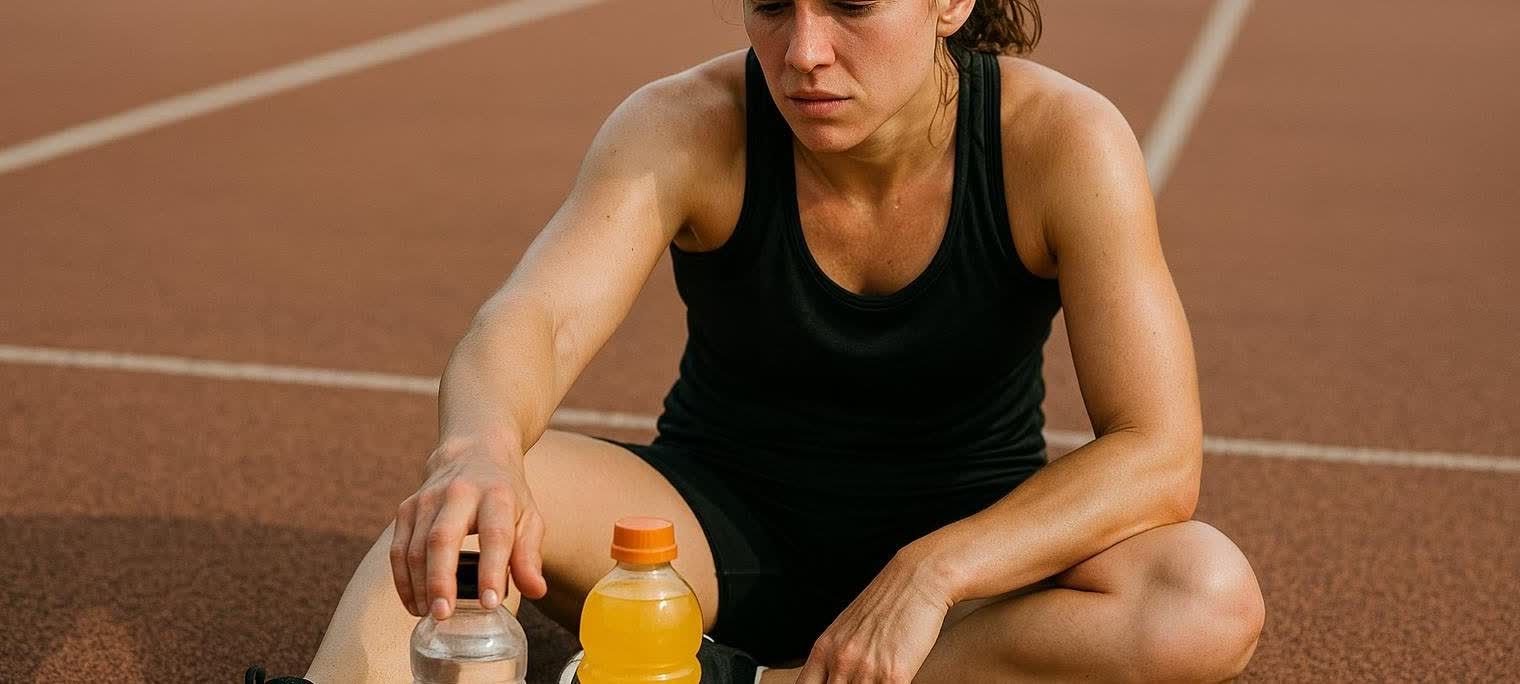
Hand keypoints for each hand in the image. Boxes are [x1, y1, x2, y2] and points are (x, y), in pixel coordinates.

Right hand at [390, 437, 548, 619]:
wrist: (474, 450)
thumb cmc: (505, 494)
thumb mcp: (528, 518)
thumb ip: (529, 556)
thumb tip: (536, 591)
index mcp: (496, 496)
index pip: (495, 535)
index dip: (492, 570)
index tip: (490, 603)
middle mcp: (459, 494)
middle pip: (443, 539)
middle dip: (441, 579)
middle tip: (444, 614)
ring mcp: (427, 499)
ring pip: (416, 547)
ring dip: (419, 585)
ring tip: (430, 615)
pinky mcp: (407, 508)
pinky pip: (398, 549)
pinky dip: (403, 580)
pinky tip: (414, 603)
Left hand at [797, 550, 955, 683]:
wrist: (917, 579)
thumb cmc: (887, 602)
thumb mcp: (847, 628)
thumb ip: (836, 657)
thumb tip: (833, 677)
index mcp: (824, 649)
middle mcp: (840, 661)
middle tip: (859, 680)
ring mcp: (865, 670)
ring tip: (878, 679)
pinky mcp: (894, 676)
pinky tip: (897, 679)